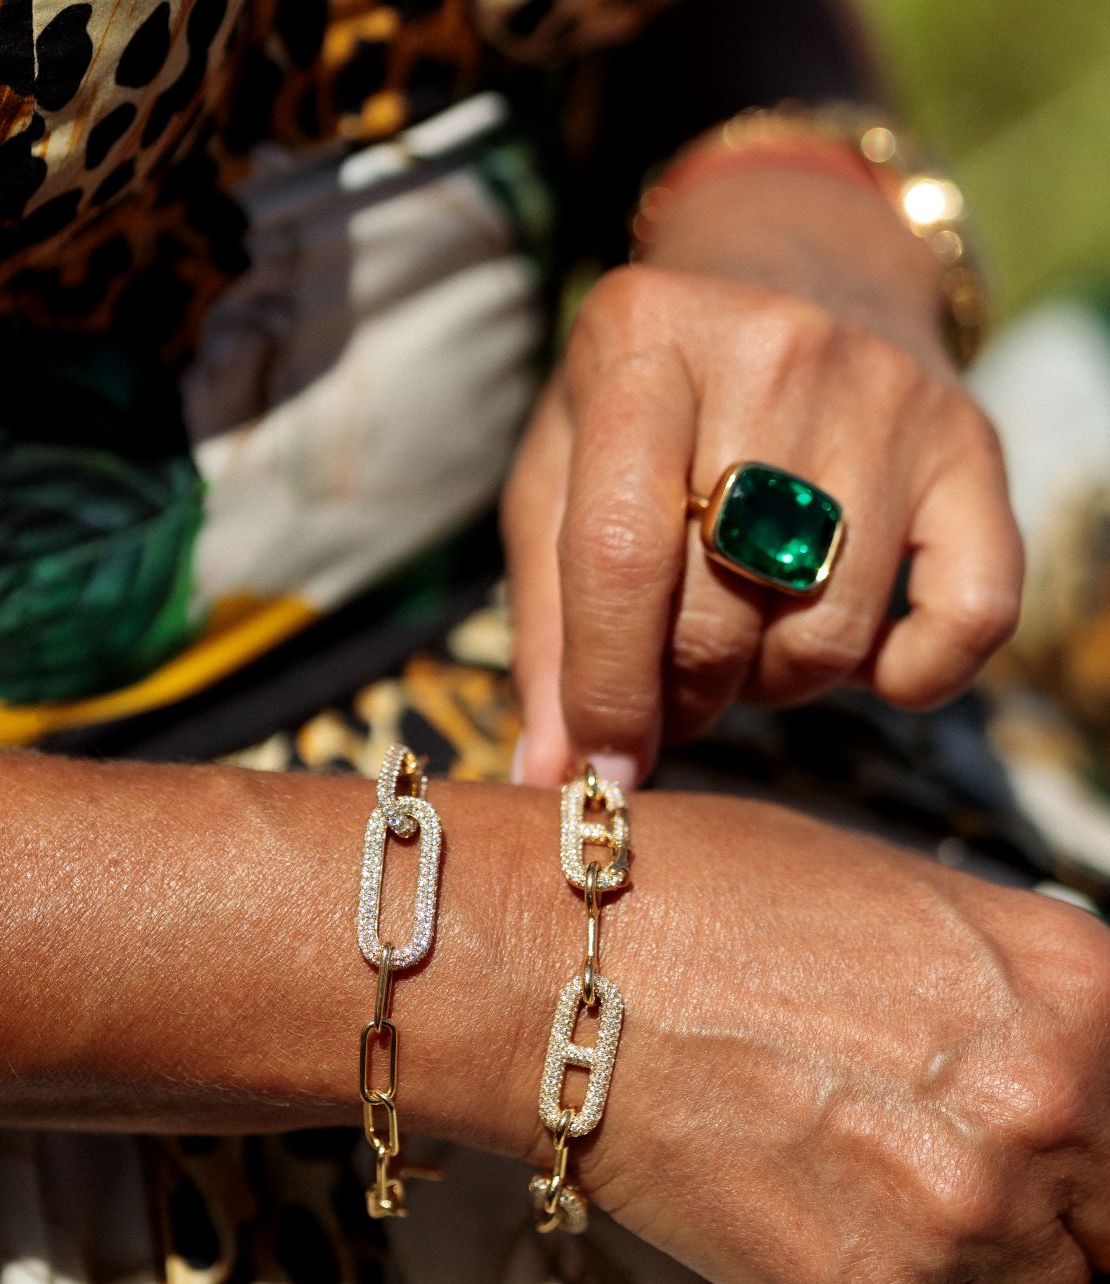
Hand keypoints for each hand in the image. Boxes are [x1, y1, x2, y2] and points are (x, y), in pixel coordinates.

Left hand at [504, 166, 1022, 787]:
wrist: (798, 270)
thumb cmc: (650, 400)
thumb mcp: (563, 474)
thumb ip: (548, 623)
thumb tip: (553, 776)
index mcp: (639, 342)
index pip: (617, 556)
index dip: (605, 691)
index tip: (600, 769)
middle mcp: (770, 351)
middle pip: (716, 617)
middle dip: (681, 694)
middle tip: (672, 679)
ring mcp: (884, 394)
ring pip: (825, 638)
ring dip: (774, 682)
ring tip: (749, 633)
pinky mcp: (970, 443)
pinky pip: (966, 620)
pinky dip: (914, 676)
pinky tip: (870, 658)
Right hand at [566, 792, 1109, 1283]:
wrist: (561, 966)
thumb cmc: (712, 898)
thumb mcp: (897, 895)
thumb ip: (1006, 990)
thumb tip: (1042, 1055)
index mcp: (1076, 985)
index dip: (1091, 1136)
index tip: (1050, 1152)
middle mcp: (1048, 1105)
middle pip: (1106, 1220)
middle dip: (1041, 1204)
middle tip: (938, 1165)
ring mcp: (964, 1212)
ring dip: (965, 1263)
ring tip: (861, 1190)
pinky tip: (816, 1226)